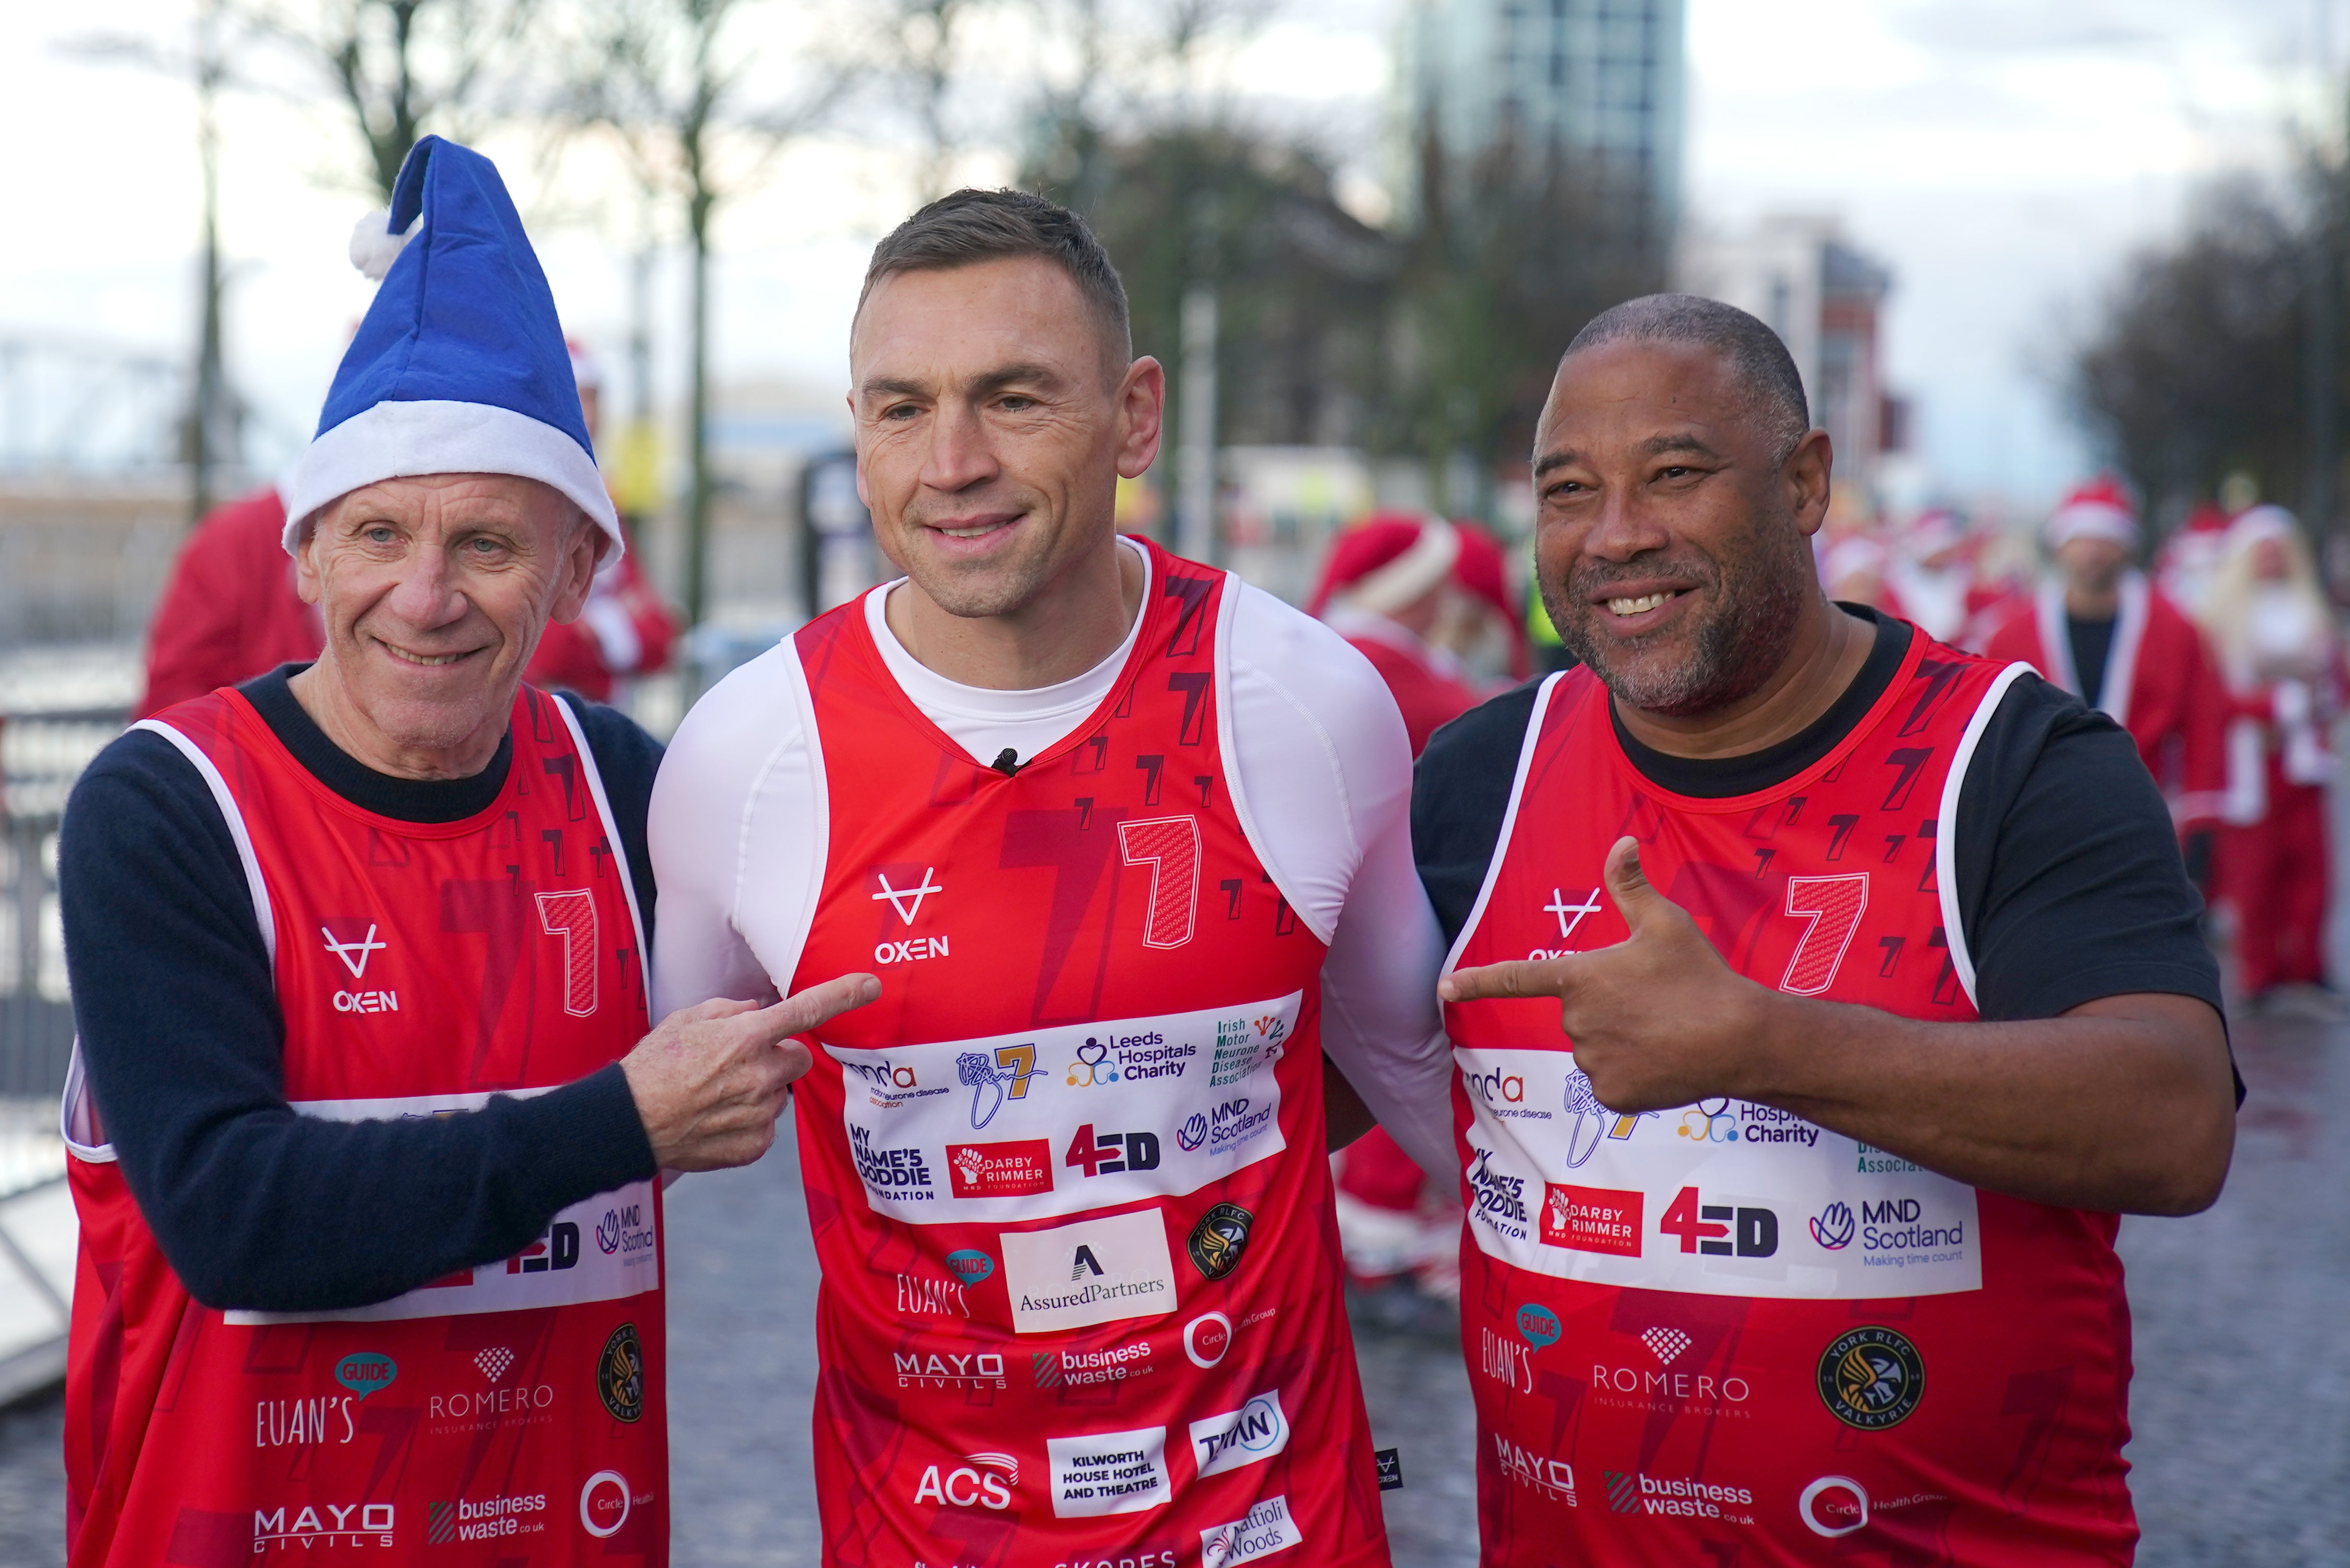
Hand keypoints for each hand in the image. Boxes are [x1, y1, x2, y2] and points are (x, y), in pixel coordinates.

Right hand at [620, 974, 879, 1170]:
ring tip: (716, 1096)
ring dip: (760, 1091)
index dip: (842, 995)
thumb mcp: (687, 1020)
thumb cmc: (653, 1067)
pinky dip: (748, 1122)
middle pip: (799, 1060)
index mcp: (746, 1036)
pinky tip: (716, 1119)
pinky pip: (766, 1127)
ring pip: (779, 1095)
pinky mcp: (753, 1145)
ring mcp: (759, 1112)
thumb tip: (757, 1011)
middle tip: (741, 1063)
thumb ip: (730, 1012)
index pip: (806, 1010)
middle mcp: (760, 1074)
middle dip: (779, 1058)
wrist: (628, 1122)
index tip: (870, 986)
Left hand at [1438, 836, 1768, 1112]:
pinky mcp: (1610, 1095)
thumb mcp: (1666, 924)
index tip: (1442, 988)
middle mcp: (1575, 1023)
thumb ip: (1632, 887)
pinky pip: (1609, 1081)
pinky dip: (1631, 1072)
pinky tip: (1663, 1060)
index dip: (1476, 982)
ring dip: (1619, 1041)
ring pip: (1593, 1049)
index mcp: (1580, 979)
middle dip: (1605, 1008)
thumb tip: (1621, 842)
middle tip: (1652, 1002)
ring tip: (1664, 1030)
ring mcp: (1590, 1063)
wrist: (1739, 1039)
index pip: (1516, 978)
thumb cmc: (1700, 976)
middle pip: (1577, 1015)